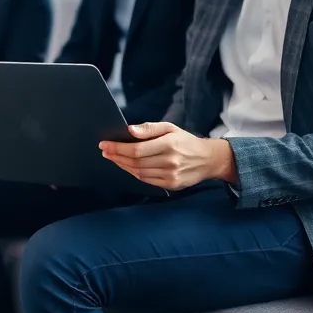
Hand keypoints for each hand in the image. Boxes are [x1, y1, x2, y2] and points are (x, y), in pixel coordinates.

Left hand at [99, 122, 236, 190]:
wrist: (208, 159)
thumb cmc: (185, 141)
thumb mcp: (170, 128)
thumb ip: (149, 128)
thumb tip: (130, 130)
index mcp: (169, 144)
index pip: (136, 149)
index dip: (118, 148)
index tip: (104, 145)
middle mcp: (170, 161)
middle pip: (135, 162)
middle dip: (116, 157)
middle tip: (105, 151)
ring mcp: (171, 175)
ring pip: (139, 172)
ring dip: (122, 165)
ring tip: (113, 158)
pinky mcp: (171, 184)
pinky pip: (146, 180)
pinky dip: (134, 173)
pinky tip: (127, 166)